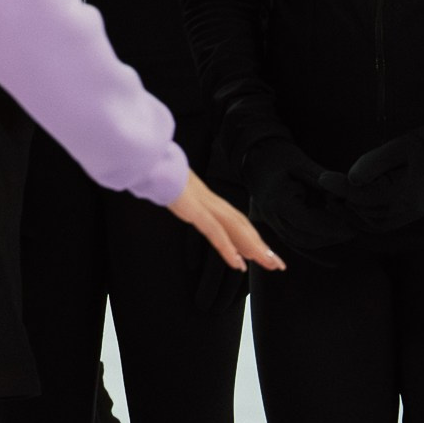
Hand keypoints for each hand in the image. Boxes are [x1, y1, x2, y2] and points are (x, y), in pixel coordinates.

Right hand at [165, 170, 283, 274]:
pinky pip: (214, 230)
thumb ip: (184, 197)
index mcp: (206, 198)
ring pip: (234, 228)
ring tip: (266, 263)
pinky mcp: (192, 208)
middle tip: (277, 264)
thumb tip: (186, 202)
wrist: (147, 159)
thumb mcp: (174, 188)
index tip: (262, 252)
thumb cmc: (157, 172)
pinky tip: (236, 262)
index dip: (251, 236)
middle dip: (259, 245)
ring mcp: (202, 204)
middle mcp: (210, 201)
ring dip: (252, 247)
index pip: (234, 219)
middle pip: (240, 225)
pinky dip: (227, 246)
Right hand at [244, 140, 353, 261]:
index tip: (352, 226)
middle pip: (305, 238)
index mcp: (277, 200)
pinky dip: (312, 237)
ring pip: (300, 241)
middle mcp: (271, 215)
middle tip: (352, 229)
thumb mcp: (302, 163)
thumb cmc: (278, 156)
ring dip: (323, 239)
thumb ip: (323, 180)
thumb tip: (346, 196)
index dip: (332, 228)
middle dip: (331, 237)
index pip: (308, 223)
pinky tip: (326, 229)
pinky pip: (294, 237)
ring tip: (342, 230)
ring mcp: (269, 221)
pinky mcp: (273, 222)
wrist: (254, 155)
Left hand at [321, 137, 423, 234]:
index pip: (366, 196)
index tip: (321, 178)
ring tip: (331, 196)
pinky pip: (380, 225)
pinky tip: (348, 207)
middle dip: (342, 199)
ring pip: (371, 222)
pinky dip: (361, 219)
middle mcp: (408, 210)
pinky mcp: (407, 216)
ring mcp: (409, 216)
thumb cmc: (420, 146)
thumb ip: (373, 163)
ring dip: (349, 212)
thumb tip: (351, 178)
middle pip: (366, 211)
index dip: (340, 187)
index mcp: (406, 193)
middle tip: (324, 185)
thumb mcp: (396, 147)